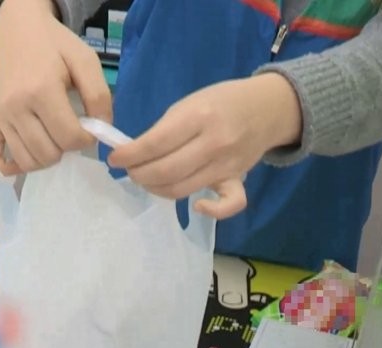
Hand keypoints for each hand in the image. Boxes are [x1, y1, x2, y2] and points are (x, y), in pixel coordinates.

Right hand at [0, 0, 112, 174]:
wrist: (18, 31)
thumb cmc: (55, 46)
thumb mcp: (85, 61)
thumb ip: (99, 96)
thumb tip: (102, 129)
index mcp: (41, 91)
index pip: (69, 138)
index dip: (87, 140)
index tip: (89, 128)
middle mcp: (16, 107)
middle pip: (48, 154)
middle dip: (67, 149)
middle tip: (70, 131)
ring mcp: (0, 117)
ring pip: (26, 161)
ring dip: (46, 159)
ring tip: (53, 140)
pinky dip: (6, 168)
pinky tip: (22, 162)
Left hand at [108, 74, 301, 218]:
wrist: (267, 107)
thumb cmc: (220, 102)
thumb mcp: (189, 103)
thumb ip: (165, 129)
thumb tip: (134, 154)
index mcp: (198, 116)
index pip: (155, 143)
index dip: (129, 155)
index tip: (115, 158)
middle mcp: (214, 142)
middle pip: (166, 171)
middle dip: (139, 174)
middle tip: (130, 171)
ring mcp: (228, 164)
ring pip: (183, 190)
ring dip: (156, 189)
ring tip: (146, 180)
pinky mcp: (238, 179)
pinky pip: (229, 205)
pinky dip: (210, 211)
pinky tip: (194, 205)